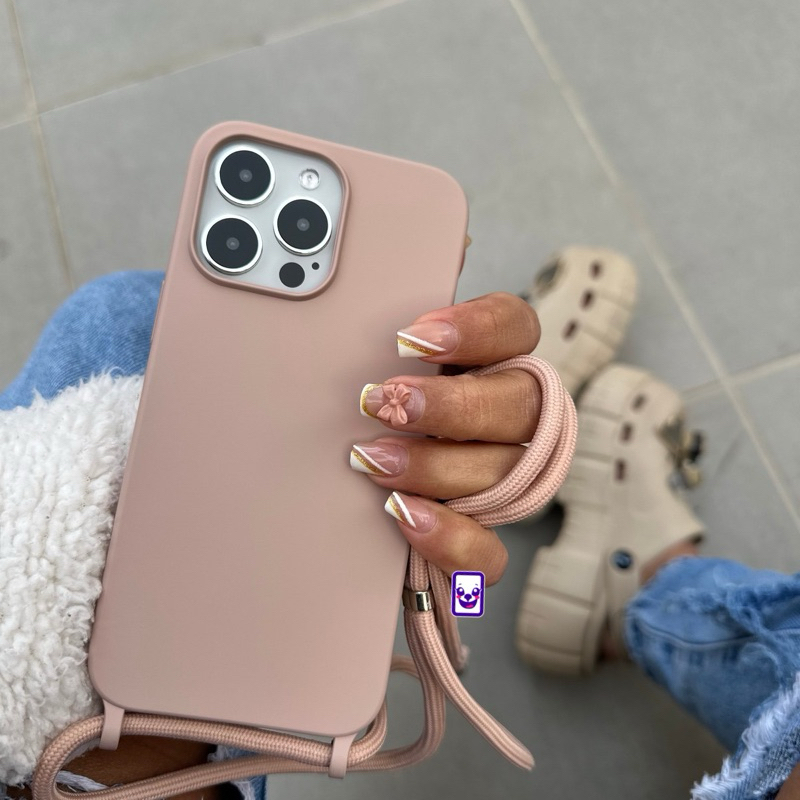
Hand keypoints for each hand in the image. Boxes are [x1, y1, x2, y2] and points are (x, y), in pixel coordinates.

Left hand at [352, 292, 541, 584]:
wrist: (354, 490)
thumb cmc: (380, 402)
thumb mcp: (381, 346)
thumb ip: (411, 291)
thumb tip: (449, 236)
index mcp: (489, 360)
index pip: (516, 328)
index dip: (475, 328)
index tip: (410, 337)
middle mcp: (509, 418)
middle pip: (517, 405)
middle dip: (450, 404)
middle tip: (381, 400)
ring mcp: (502, 482)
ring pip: (503, 474)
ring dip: (436, 466)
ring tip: (370, 459)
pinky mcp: (480, 541)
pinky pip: (489, 554)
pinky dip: (451, 539)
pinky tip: (404, 517)